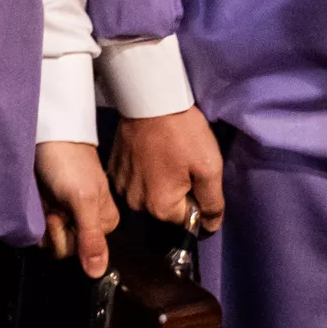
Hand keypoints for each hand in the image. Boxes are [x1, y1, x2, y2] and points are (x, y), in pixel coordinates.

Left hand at [36, 140, 120, 277]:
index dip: (67, 239)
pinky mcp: (50, 207)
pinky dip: (35, 218)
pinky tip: (38, 201)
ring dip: (43, 223)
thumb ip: (91, 238)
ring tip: (46, 199)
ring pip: (51, 240)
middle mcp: (88, 221)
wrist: (48, 133)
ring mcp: (67, 214)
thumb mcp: (83, 200)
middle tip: (54, 204)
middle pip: (67, 248)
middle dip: (55, 230)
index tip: (61, 215)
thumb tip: (98, 273)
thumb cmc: (68, 162)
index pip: (83, 253)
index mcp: (105, 222)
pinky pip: (40, 228)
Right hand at [110, 107, 225, 235]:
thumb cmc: (183, 133)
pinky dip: (144, 173)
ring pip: (150, 195)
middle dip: (178, 191)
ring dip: (160, 182)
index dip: (197, 199)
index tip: (196, 174)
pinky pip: (135, 181)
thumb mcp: (209, 168)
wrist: (150, 100)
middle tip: (182, 162)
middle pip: (166, 209)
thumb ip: (212, 203)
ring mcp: (121, 187)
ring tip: (166, 156)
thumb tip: (210, 227)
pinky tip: (150, 153)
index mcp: (160, 207)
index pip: (187, 219)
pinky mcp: (114, 170)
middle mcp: (135, 204)